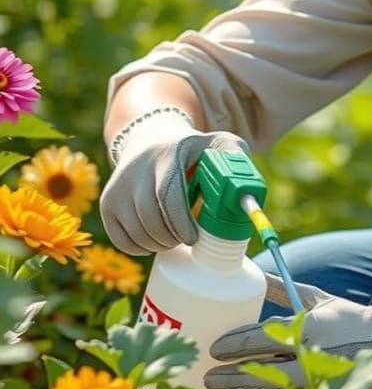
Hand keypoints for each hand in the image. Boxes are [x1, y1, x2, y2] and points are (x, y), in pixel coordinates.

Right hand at [99, 107, 248, 255]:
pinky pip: (120, 239)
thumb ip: (237, 158)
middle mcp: (137, 170)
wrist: (150, 140)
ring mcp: (118, 187)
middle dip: (172, 237)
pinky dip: (139, 248)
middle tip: (187, 240)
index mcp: (167, 155)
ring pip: (136, 232)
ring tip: (174, 238)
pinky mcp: (107, 203)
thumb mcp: (217, 143)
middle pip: (150, 218)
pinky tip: (155, 240)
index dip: (180, 222)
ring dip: (158, 244)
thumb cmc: (192, 149)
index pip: (168, 194)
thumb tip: (248, 193)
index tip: (194, 239)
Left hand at [205, 273, 371, 388]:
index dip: (233, 344)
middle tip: (208, 375)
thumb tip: (255, 272)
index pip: (261, 337)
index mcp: (310, 328)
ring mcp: (319, 387)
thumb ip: (285, 290)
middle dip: (229, 374)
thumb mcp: (320, 300)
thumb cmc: (353, 320)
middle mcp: (313, 358)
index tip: (215, 347)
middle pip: (258, 369)